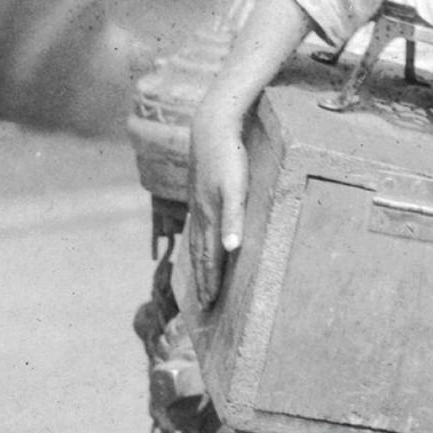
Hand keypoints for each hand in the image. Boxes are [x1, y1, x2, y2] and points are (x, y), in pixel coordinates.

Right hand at [187, 101, 247, 307]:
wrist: (211, 128)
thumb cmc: (229, 158)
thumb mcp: (236, 189)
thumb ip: (234, 219)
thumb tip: (231, 250)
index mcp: (210, 216)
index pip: (210, 257)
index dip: (211, 280)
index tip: (211, 303)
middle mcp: (200, 214)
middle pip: (200, 254)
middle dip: (203, 280)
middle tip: (204, 305)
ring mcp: (198, 204)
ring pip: (196, 241)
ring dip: (198, 264)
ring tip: (199, 282)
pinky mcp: (199, 194)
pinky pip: (197, 227)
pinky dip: (197, 244)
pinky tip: (200, 244)